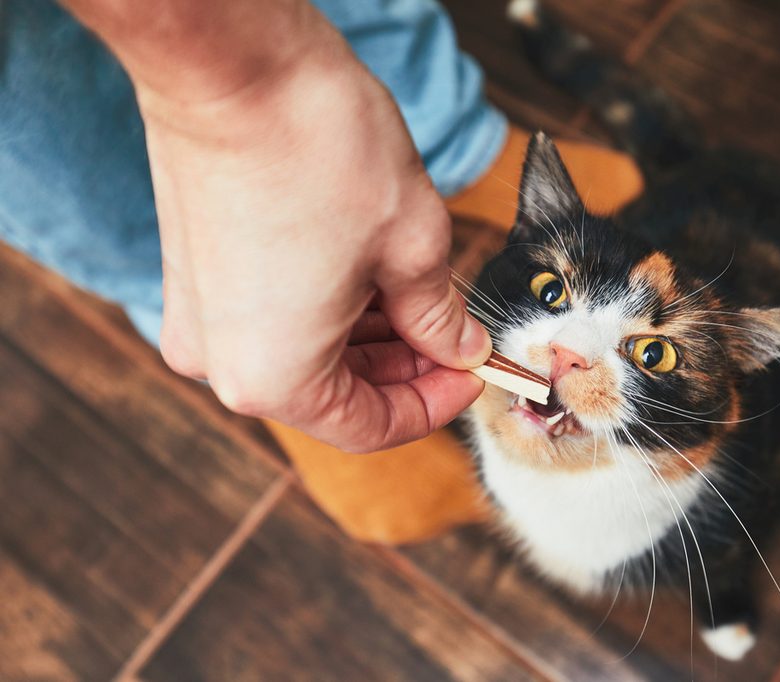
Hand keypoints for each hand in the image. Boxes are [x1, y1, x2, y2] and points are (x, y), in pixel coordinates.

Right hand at [63, 0, 490, 450]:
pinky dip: (329, 311)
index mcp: (275, 378)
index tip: (476, 369)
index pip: (372, 426)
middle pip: (335, 395)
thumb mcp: (413, 246)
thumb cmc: (319, 148)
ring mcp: (199, 319)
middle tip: (459, 332)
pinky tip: (371, 275)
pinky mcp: (193, 278)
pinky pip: (274, 320)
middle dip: (406, 367)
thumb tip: (459, 348)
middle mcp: (223, 363)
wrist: (232, 62)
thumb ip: (440, 318)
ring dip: (370, 337)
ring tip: (421, 294)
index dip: (436, 403)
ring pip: (306, 356)